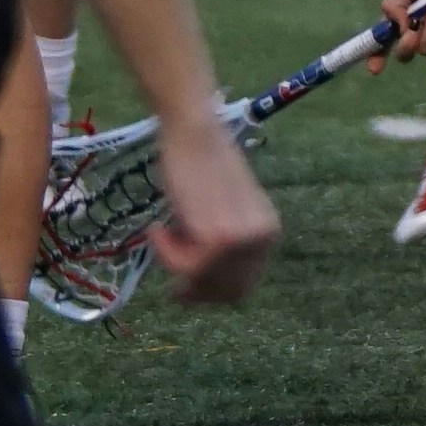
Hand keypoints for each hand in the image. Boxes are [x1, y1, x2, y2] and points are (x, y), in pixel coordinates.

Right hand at [141, 122, 275, 304]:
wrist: (194, 131)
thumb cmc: (201, 163)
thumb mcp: (224, 210)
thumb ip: (223, 242)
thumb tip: (200, 282)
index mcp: (269, 233)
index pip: (243, 286)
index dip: (212, 292)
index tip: (184, 285)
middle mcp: (262, 240)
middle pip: (226, 293)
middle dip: (195, 289)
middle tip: (170, 281)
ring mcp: (242, 242)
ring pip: (201, 281)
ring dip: (173, 263)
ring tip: (160, 231)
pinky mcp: (217, 240)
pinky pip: (184, 267)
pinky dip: (164, 252)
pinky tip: (157, 227)